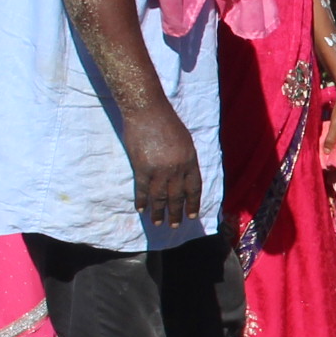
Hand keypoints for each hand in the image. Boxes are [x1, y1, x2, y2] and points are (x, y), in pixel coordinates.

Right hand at [126, 100, 200, 226]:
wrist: (147, 110)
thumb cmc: (166, 121)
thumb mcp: (185, 140)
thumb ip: (185, 159)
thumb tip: (184, 175)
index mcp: (190, 160)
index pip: (194, 188)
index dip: (193, 203)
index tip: (192, 214)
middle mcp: (176, 168)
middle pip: (177, 196)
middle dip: (176, 213)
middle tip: (174, 225)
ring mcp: (159, 169)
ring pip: (160, 197)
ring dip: (159, 212)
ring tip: (158, 223)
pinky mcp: (141, 167)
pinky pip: (142, 189)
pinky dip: (141, 200)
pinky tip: (141, 209)